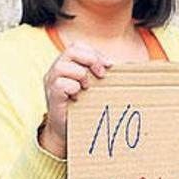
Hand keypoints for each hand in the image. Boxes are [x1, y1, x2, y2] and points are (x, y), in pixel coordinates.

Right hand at [39, 41, 110, 157]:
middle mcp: (55, 70)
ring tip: (87, 88)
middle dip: (91, 60)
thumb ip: (100, 74)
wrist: (66, 131)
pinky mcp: (52, 96)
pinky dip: (73, 88)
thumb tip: (128, 66)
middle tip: (102, 75)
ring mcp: (51, 83)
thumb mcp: (92, 86)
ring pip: (63, 67)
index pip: (78, 46)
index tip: (108, 66)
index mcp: (66, 64)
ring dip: (81, 75)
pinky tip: (77, 98)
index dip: (94, 54)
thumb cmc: (82, 106)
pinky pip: (61, 84)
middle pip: (71, 50)